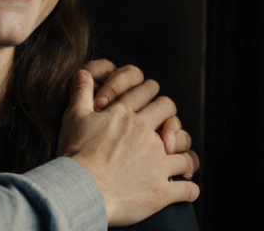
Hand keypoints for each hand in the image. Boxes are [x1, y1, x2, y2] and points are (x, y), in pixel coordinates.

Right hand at [59, 70, 199, 225]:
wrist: (80, 190)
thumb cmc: (75, 154)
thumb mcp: (73, 117)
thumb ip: (81, 93)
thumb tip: (82, 72)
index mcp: (125, 114)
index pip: (147, 91)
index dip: (150, 92)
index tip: (149, 101)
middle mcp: (145, 133)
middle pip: (169, 110)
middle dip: (169, 115)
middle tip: (165, 127)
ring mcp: (157, 161)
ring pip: (184, 148)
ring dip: (184, 152)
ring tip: (183, 160)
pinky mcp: (161, 189)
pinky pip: (187, 188)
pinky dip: (189, 189)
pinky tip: (186, 189)